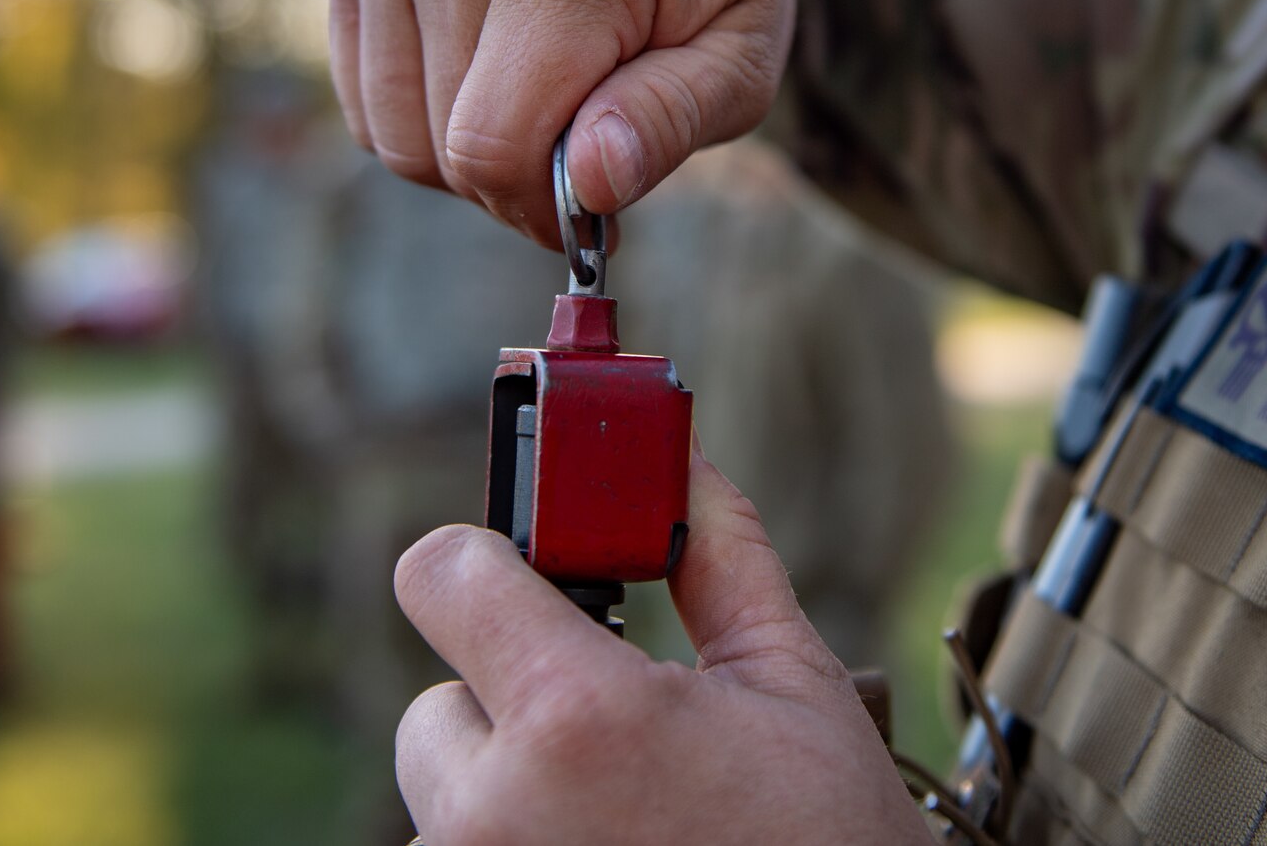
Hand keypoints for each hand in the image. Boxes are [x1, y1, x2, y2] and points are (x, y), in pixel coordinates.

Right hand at [328, 0, 797, 247]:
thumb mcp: (746, 58)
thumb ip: (671, 121)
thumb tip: (589, 185)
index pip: (495, 141)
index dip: (540, 206)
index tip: (596, 204)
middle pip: (441, 148)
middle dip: (515, 178)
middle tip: (584, 135)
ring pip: (391, 136)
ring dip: (465, 153)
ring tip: (541, 93)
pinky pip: (364, 102)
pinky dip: (423, 116)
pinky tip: (489, 64)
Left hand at [393, 451, 929, 845]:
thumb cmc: (828, 840)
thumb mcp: (789, 682)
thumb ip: (721, 555)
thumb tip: (684, 459)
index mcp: (576, 717)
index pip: (441, 573)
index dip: (485, 558)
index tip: (526, 571)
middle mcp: (496, 811)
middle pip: (438, 698)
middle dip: (513, 698)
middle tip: (613, 730)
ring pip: (448, 792)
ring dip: (511, 784)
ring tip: (622, 808)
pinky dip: (516, 841)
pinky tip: (606, 845)